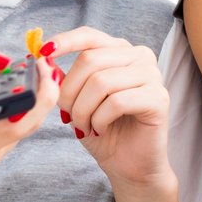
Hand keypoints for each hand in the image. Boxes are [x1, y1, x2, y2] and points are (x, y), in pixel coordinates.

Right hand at [0, 41, 63, 167]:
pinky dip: (30, 108)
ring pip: (28, 126)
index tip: (38, 67)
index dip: (29, 95)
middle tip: (46, 65)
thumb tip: (3, 62)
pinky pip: (22, 129)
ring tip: (38, 71)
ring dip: (40, 99)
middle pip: (24, 125)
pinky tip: (25, 88)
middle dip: (44, 93)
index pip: (0, 119)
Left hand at [46, 27, 175, 193]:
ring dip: (83, 110)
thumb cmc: (103, 131)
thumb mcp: (76, 101)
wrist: (128, 165)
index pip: (90, 36)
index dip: (65, 41)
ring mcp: (153, 75)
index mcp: (120, 51)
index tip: (43, 52)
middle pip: (90, 59)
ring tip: (85, 126)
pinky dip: (100, 119)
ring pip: (101, 82)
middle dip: (69, 91)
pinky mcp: (159, 98)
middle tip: (68, 116)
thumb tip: (42, 61)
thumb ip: (63, 80)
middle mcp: (140, 57)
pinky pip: (117, 101)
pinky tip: (101, 129)